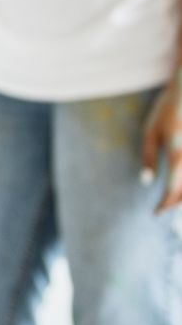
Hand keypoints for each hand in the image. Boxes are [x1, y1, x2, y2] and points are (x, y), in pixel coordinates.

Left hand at [140, 74, 181, 212]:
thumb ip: (149, 157)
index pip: (173, 188)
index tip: (156, 213)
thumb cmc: (167, 110)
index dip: (166, 204)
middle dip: (178, 205)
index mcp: (177, 151)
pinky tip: (180, 190)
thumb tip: (146, 182)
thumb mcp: (151, 131)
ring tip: (175, 204)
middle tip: (166, 214)